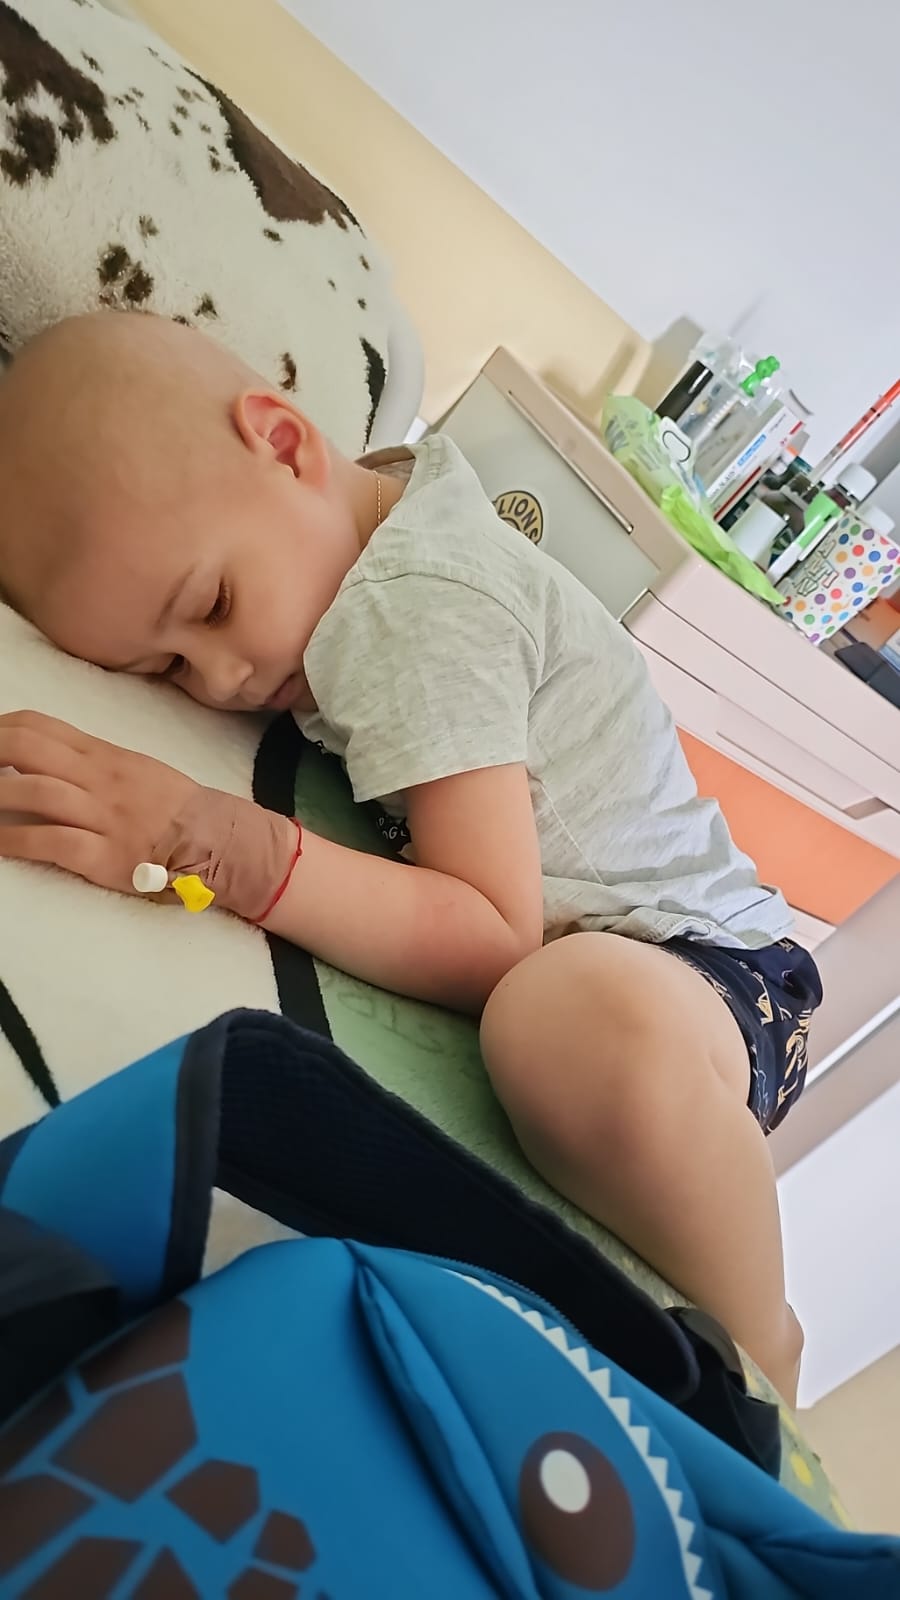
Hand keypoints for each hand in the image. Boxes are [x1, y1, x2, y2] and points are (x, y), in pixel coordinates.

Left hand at [0, 710, 199, 895]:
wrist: (216, 842)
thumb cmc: (173, 809)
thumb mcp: (134, 770)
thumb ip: (91, 762)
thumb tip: (44, 757)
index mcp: (104, 756)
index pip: (41, 727)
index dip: (0, 728)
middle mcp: (99, 779)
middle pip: (28, 749)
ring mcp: (102, 815)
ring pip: (35, 791)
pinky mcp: (104, 854)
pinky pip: (51, 841)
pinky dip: (14, 841)